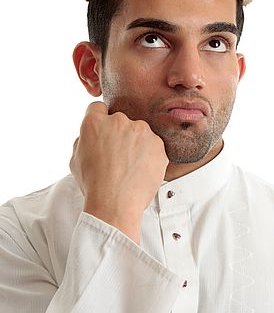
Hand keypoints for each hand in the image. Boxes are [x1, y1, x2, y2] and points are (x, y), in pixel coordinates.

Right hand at [70, 102, 168, 242]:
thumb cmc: (94, 184)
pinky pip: (154, 146)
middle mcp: (119, 121)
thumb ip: (84, 140)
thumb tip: (92, 135)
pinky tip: (141, 171)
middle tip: (117, 157)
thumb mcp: (75, 159)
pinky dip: (150, 156)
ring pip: (139, 133)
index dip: (100, 121)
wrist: (116, 204)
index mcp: (95, 122)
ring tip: (130, 167)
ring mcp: (141, 131)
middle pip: (121, 121)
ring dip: (136, 144)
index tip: (104, 134)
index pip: (98, 109)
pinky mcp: (158, 144)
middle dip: (120, 135)